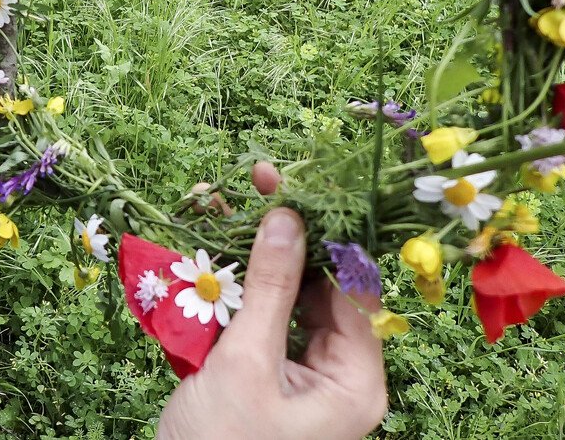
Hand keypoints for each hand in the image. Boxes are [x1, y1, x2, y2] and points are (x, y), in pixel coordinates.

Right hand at [158, 163, 386, 439]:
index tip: (290, 184)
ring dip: (252, 256)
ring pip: (284, 298)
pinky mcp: (265, 379)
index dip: (323, 231)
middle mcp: (336, 376)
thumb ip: (269, 289)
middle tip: (254, 183)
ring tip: (223, 206)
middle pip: (317, 287)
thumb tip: (288, 216)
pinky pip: (258, 320)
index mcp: (355, 381)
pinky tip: (209, 250)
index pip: (350, 287)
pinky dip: (234, 288)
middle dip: (281, 236)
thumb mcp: (244, 364)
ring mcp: (299, 378)